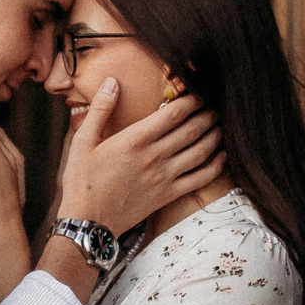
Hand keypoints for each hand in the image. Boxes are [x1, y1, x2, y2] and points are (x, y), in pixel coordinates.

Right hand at [54, 78, 226, 233]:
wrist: (88, 221)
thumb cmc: (82, 181)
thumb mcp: (82, 142)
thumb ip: (100, 110)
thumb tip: (112, 82)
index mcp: (135, 140)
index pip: (173, 113)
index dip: (191, 99)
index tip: (198, 91)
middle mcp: (154, 157)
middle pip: (192, 129)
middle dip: (207, 114)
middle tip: (214, 105)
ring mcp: (164, 177)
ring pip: (201, 151)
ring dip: (214, 135)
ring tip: (219, 125)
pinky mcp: (168, 195)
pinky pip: (200, 179)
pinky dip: (215, 166)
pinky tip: (221, 156)